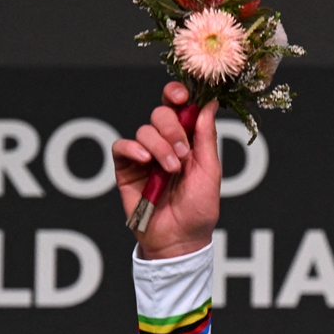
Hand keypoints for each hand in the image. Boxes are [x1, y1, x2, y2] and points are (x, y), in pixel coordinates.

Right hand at [113, 82, 220, 259]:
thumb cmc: (198, 209)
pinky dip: (133, 149)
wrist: (180, 239)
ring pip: (144, 130)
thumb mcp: (209, 171)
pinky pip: (122, 146)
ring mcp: (145, 156)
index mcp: (188, 142)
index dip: (177, 95)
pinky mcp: (126, 168)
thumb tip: (211, 103)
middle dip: (171, 128)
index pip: (179, 108)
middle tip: (181, 151)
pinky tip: (145, 161)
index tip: (182, 96)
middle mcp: (165, 144)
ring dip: (159, 146)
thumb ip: (206, 138)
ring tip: (170, 169)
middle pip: (160, 114)